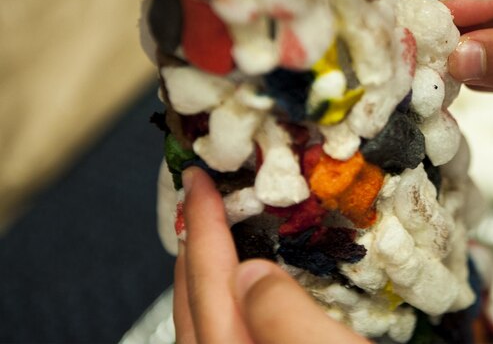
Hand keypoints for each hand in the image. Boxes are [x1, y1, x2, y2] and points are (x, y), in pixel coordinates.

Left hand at [173, 167, 367, 343]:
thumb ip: (283, 315)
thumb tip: (249, 272)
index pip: (212, 280)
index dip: (204, 223)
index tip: (197, 179)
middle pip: (193, 301)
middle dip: (195, 245)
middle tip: (197, 200)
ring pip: (202, 323)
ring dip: (205, 275)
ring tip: (209, 239)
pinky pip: (223, 334)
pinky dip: (223, 302)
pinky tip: (242, 294)